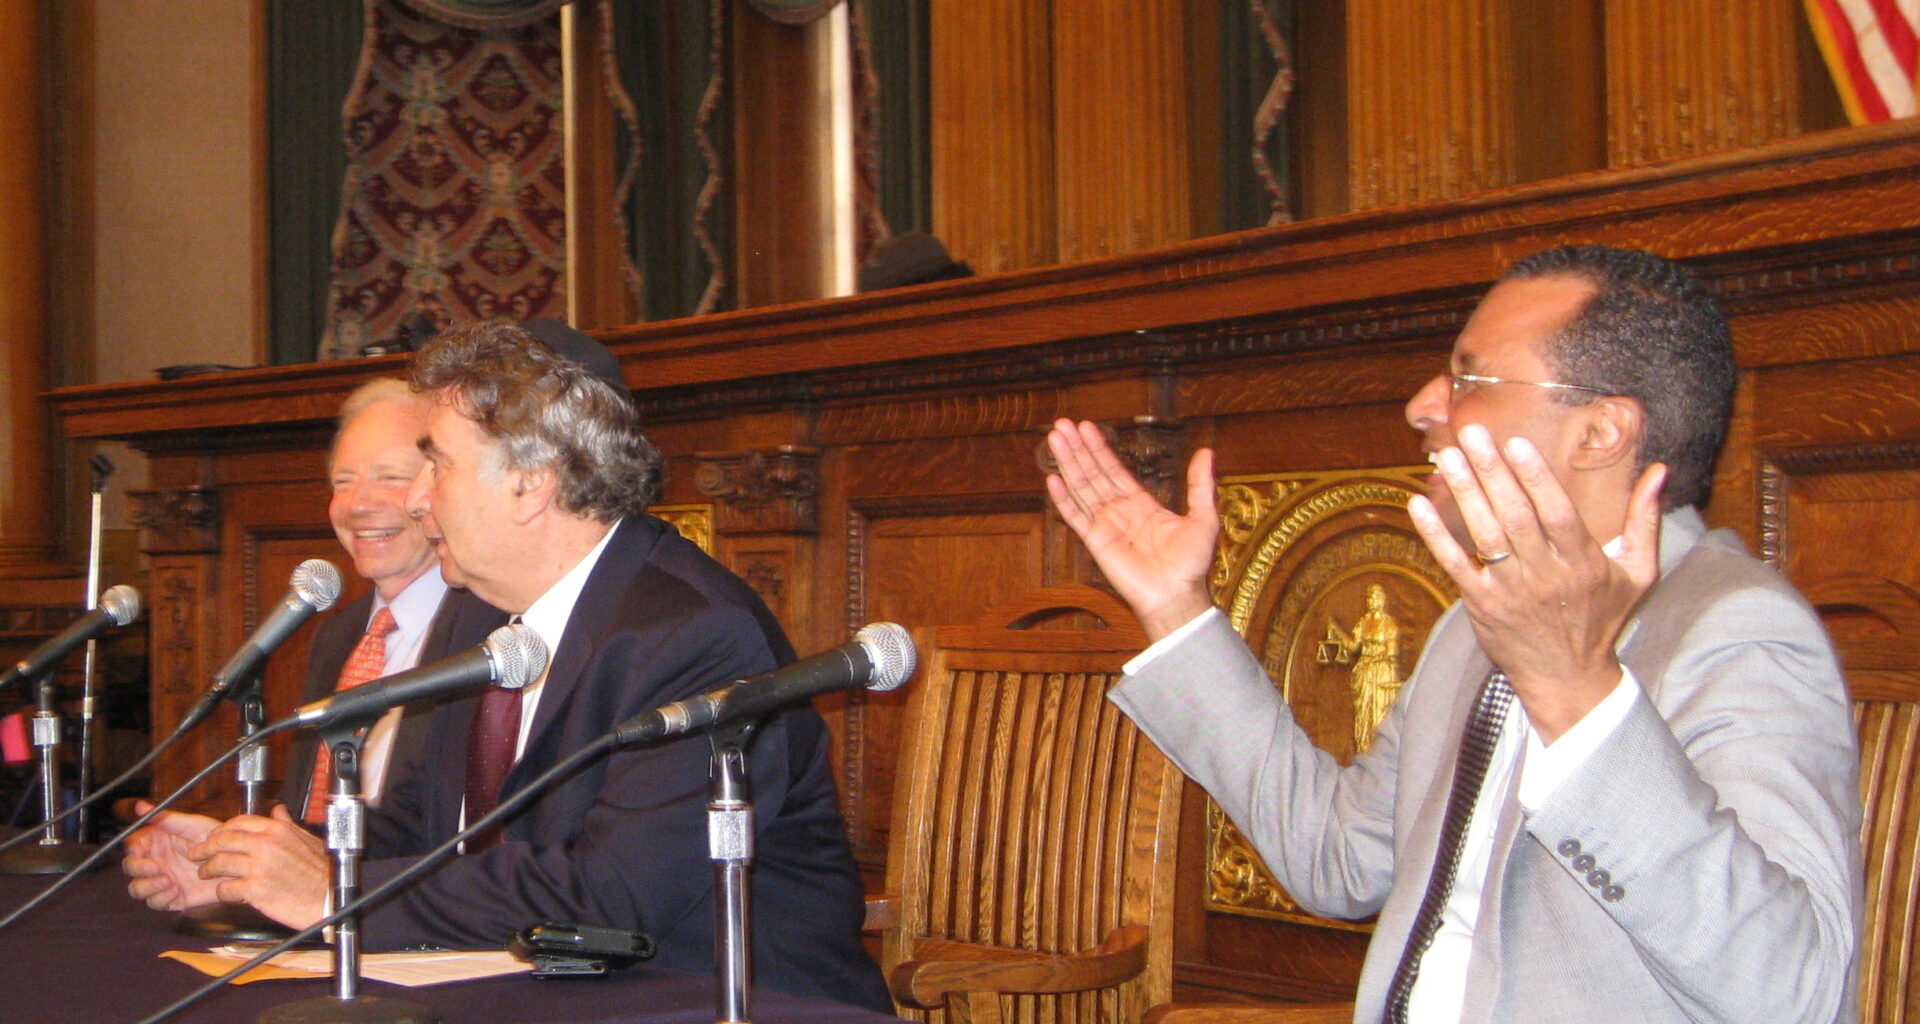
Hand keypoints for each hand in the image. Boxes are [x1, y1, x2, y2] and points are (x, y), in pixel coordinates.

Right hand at [122, 802, 222, 910]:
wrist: (235, 861)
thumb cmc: (215, 839)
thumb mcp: (191, 824)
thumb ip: (164, 818)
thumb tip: (140, 806)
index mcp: (156, 843)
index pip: (132, 846)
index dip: (133, 848)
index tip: (142, 848)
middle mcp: (156, 862)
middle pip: (131, 868)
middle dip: (139, 868)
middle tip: (157, 867)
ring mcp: (162, 881)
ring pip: (137, 888)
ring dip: (147, 886)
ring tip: (168, 881)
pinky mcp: (172, 897)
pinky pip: (155, 902)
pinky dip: (161, 897)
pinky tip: (176, 890)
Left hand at [188, 804, 329, 929]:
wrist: (329, 899)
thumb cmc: (321, 872)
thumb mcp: (307, 839)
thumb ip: (287, 825)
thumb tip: (277, 811)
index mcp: (278, 831)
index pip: (239, 822)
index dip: (221, 829)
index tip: (214, 836)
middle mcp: (266, 845)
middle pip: (223, 840)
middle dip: (205, 847)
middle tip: (197, 854)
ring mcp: (258, 867)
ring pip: (219, 863)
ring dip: (208, 870)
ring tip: (205, 874)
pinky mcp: (254, 890)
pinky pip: (226, 888)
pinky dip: (221, 892)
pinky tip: (225, 893)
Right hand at [1045, 418, 1218, 640]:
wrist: (1176, 595)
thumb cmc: (1191, 564)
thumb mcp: (1203, 517)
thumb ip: (1200, 485)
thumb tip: (1207, 452)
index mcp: (1141, 503)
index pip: (1114, 469)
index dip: (1100, 448)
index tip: (1086, 426)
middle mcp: (1119, 511)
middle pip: (1093, 473)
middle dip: (1078, 448)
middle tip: (1062, 424)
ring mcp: (1105, 525)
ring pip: (1081, 487)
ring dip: (1068, 463)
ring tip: (1055, 439)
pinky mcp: (1095, 541)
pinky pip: (1075, 516)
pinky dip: (1063, 498)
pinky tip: (1052, 479)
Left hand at [1407, 423, 1665, 741]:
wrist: (1569, 678)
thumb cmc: (1603, 618)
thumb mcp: (1639, 573)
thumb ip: (1645, 520)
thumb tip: (1660, 470)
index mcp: (1582, 562)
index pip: (1557, 514)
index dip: (1536, 478)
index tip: (1516, 443)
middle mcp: (1545, 574)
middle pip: (1515, 517)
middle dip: (1492, 472)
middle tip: (1472, 433)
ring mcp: (1510, 590)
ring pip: (1485, 535)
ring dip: (1464, 494)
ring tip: (1448, 455)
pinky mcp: (1482, 605)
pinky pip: (1456, 565)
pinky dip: (1435, 535)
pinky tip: (1418, 504)